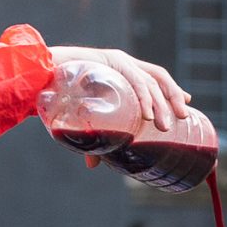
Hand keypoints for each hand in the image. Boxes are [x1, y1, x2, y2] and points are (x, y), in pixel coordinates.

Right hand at [48, 45, 192, 128]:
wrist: (39, 75)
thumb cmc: (59, 94)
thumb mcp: (84, 115)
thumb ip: (91, 136)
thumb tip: (94, 165)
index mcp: (122, 70)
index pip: (155, 77)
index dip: (172, 90)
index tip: (186, 104)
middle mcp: (124, 63)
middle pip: (159, 78)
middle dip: (172, 99)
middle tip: (180, 120)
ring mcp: (118, 60)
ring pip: (150, 81)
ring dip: (161, 104)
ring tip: (165, 126)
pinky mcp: (111, 61)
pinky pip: (135, 80)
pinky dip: (145, 99)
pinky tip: (148, 116)